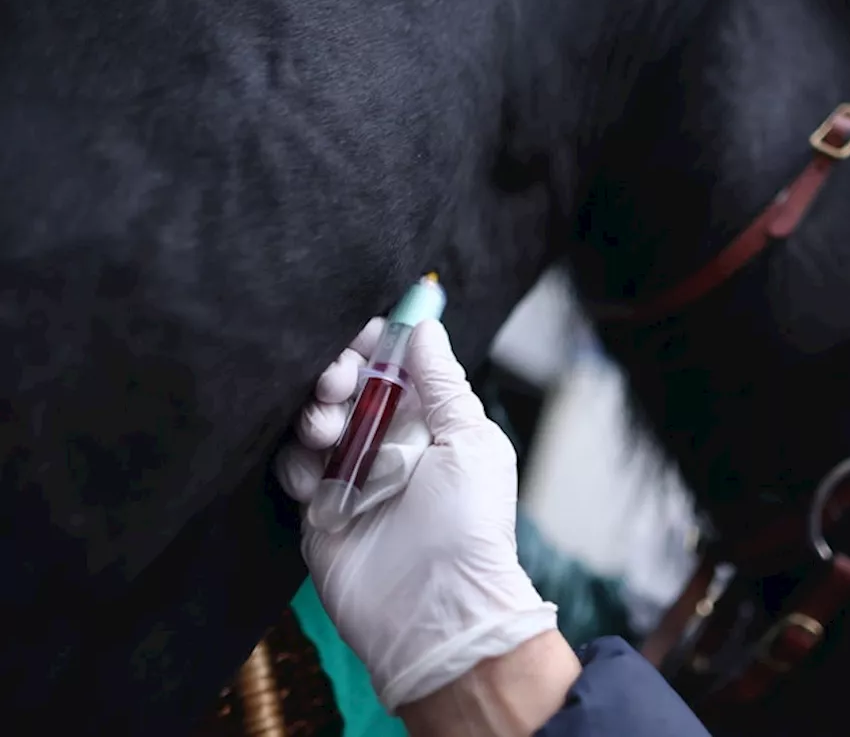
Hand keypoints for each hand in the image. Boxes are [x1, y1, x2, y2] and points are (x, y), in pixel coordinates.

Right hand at [276, 318, 558, 712]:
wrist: (434, 608)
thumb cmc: (468, 525)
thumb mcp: (471, 440)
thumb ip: (443, 382)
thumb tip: (425, 325)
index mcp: (431, 421)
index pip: (393, 364)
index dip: (371, 343)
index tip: (359, 336)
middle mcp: (389, 442)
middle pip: (347, 385)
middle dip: (335, 372)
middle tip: (337, 383)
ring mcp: (351, 474)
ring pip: (314, 419)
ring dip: (314, 413)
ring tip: (326, 432)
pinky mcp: (318, 507)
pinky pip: (292, 465)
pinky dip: (297, 461)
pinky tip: (314, 476)